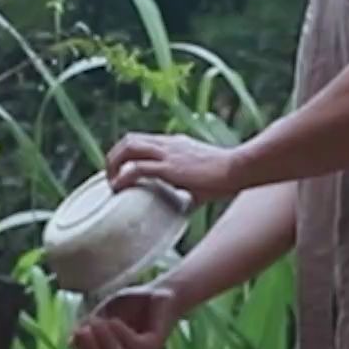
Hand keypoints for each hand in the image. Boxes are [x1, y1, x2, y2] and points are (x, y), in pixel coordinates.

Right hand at [69, 284, 181, 348]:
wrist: (159, 290)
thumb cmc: (130, 303)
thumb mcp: (103, 315)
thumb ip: (89, 328)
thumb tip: (70, 344)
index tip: (75, 331)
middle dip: (91, 347)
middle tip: (83, 328)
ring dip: (105, 341)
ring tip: (97, 322)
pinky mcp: (155, 345)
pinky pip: (135, 346)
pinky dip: (122, 334)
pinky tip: (113, 321)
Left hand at [103, 132, 243, 203]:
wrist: (238, 169)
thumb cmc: (225, 177)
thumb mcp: (201, 180)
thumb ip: (189, 190)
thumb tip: (184, 208)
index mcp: (174, 144)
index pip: (141, 141)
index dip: (125, 154)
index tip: (120, 172)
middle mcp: (167, 144)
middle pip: (128, 140)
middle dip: (114, 157)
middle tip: (110, 178)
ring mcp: (168, 153)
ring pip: (128, 147)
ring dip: (114, 164)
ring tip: (112, 183)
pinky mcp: (170, 167)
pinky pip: (137, 167)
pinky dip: (123, 176)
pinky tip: (119, 188)